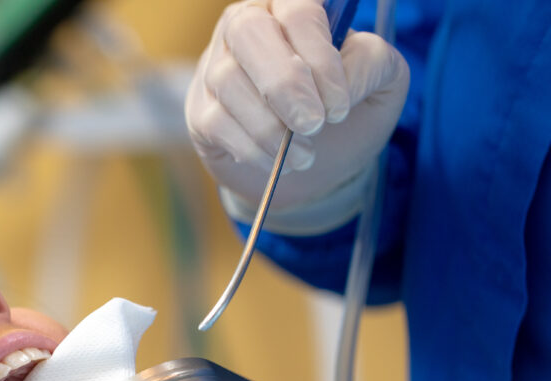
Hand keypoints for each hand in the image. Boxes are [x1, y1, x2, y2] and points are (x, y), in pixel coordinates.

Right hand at [186, 0, 408, 224]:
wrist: (315, 165)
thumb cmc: (344, 113)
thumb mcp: (379, 85)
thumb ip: (372, 64)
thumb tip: (341, 77)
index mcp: (292, 8)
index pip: (298, 12)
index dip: (319, 57)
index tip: (339, 107)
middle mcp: (247, 26)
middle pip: (248, 31)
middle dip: (282, 83)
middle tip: (312, 124)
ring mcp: (216, 66)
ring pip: (228, 81)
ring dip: (270, 127)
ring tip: (304, 155)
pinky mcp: (201, 110)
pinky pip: (216, 121)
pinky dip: (250, 148)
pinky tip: (276, 162)